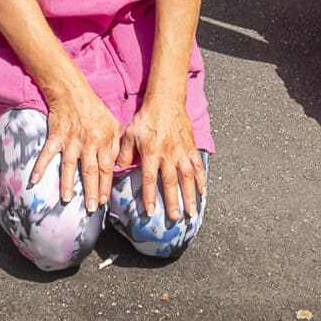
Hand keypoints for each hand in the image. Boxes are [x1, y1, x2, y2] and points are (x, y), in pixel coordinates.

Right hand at [36, 85, 126, 211]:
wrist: (73, 92)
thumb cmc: (95, 110)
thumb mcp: (114, 124)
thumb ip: (117, 146)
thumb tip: (117, 167)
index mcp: (104, 140)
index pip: (106, 168)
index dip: (105, 185)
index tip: (104, 201)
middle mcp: (88, 142)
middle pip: (90, 170)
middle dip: (91, 191)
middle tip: (92, 208)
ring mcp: (71, 139)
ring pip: (70, 165)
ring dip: (68, 183)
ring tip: (67, 199)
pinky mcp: (56, 136)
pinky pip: (47, 153)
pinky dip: (40, 166)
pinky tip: (34, 180)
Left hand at [119, 97, 205, 229]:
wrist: (166, 101)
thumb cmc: (146, 118)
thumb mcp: (130, 133)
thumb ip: (124, 153)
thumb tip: (116, 170)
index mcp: (151, 152)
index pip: (149, 178)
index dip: (150, 196)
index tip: (151, 212)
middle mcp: (167, 154)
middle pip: (170, 181)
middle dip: (173, 201)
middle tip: (175, 219)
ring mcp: (181, 151)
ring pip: (187, 177)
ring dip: (190, 195)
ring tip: (191, 212)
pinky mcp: (191, 147)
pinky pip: (198, 165)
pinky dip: (202, 179)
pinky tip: (203, 193)